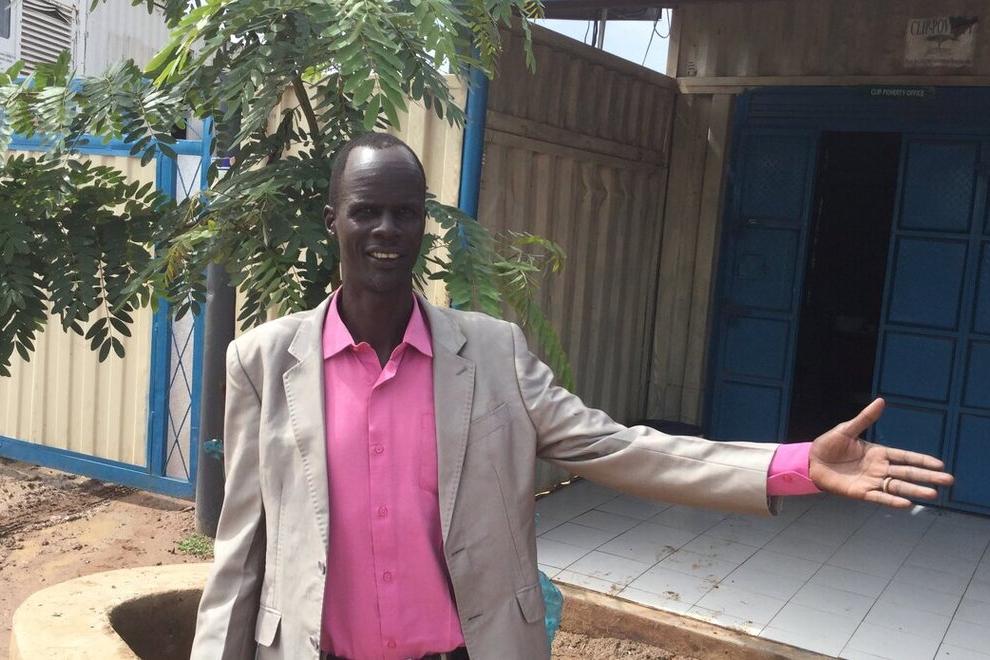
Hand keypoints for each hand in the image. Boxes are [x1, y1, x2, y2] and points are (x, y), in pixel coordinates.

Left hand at [808, 398, 953, 507]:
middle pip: (907, 473)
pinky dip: (892, 501)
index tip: (939, 464)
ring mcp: (871, 481)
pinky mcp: (861, 493)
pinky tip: (907, 504)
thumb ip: (865, 418)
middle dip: (927, 477)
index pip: (905, 457)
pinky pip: (879, 498)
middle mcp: (878, 468)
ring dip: (915, 490)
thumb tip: (881, 401)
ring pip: (897, 486)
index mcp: (878, 453)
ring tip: (933, 495)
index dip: (921, 460)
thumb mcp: (847, 429)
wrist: (811, 461)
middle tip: (948, 481)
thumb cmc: (828, 445)